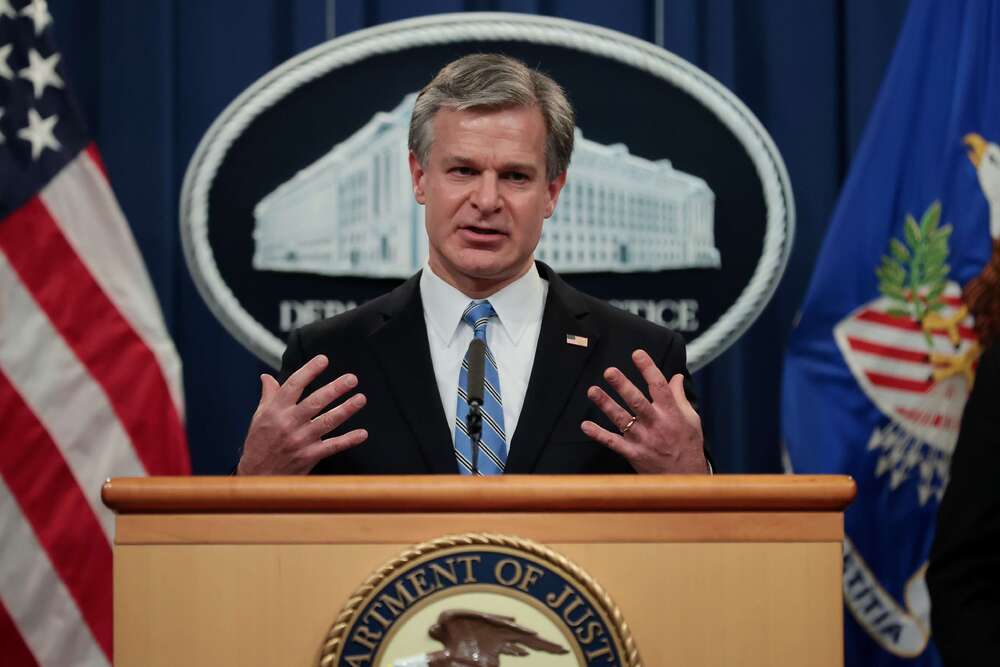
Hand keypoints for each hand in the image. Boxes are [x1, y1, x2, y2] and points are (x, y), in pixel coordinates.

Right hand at [236, 355, 367, 474]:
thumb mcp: (259, 417)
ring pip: (327, 422)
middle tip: (352, 378)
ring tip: (361, 398)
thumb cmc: (259, 443)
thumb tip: (266, 377)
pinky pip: (332, 446)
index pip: (294, 385)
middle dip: (335, 389)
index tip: (324, 359)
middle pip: (315, 402)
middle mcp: (289, 423)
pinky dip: (348, 440)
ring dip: (346, 409)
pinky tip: (362, 433)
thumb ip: (268, 396)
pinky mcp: (309, 456)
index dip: (309, 371)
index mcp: (275, 411)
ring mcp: (300, 440)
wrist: (257, 476)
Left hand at [581, 349, 706, 472]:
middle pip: (638, 402)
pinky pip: (613, 443)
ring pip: (622, 420)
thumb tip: (676, 376)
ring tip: (592, 390)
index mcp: (672, 414)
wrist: (685, 478)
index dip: (649, 369)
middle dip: (623, 386)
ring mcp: (643, 440)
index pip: (660, 387)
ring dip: (606, 405)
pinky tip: (585, 425)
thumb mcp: (691, 419)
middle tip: (609, 371)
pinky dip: (599, 434)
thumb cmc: (688, 445)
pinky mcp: (633, 454)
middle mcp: (657, 425)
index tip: (637, 353)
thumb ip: (680, 397)